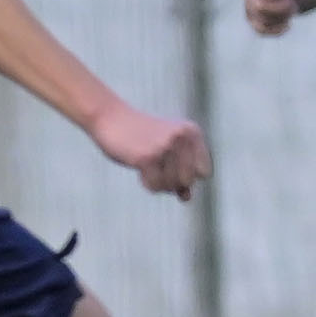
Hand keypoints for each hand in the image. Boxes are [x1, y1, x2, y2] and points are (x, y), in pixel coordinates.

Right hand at [90, 102, 209, 199]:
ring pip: (172, 185)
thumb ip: (180, 171)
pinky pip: (155, 186)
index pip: (204, 172)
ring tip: (149, 170)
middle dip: (173, 183)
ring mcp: (165, 147)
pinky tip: (140, 171)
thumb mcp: (166, 150)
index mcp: (192, 133)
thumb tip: (187, 199)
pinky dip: (148, 184)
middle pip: (188, 181)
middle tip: (158, 172)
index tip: (173, 171)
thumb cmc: (140, 136)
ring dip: (159, 184)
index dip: (189, 177)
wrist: (110, 118)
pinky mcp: (147, 157)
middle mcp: (182, 138)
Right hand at [243, 0, 301, 34]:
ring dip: (278, 19)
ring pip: (258, 21)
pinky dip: (273, 30)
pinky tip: (288, 25)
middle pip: (260, 8)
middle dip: (281, 8)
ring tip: (292, 10)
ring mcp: (251, 4)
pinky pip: (259, 29)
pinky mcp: (257, 16)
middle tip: (295, 2)